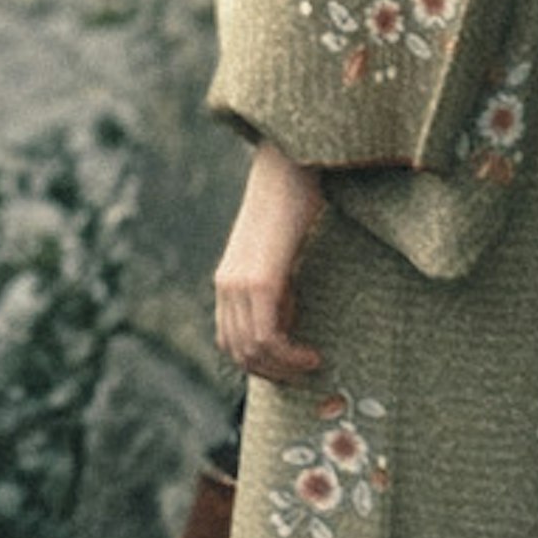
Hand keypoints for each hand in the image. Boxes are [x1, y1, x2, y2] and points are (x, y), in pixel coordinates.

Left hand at [214, 144, 329, 384]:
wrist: (289, 164)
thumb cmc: (294, 203)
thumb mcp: (279, 254)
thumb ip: (275, 285)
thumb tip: (287, 322)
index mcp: (227, 279)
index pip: (229, 340)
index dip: (259, 362)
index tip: (292, 363)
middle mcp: (226, 284)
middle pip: (237, 351)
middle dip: (272, 372)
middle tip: (304, 373)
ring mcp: (239, 283)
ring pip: (251, 350)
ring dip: (283, 369)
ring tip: (311, 364)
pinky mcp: (260, 280)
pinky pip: (267, 337)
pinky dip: (289, 356)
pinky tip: (312, 355)